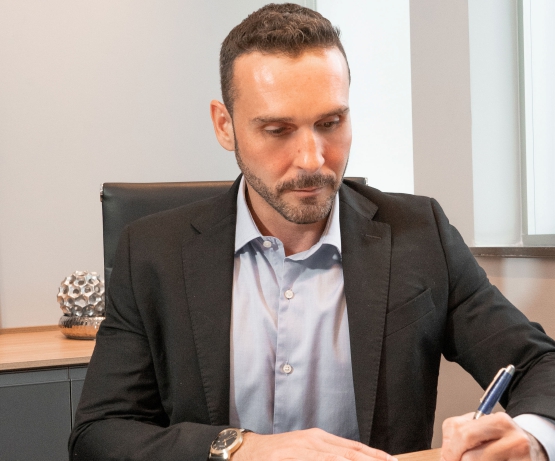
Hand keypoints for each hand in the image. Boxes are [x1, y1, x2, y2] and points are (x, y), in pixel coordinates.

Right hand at [232, 428, 397, 460]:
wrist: (249, 450)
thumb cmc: (279, 453)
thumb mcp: (305, 450)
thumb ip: (326, 454)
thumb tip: (348, 458)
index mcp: (319, 438)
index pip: (353, 447)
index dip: (374, 454)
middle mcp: (313, 440)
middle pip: (349, 452)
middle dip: (371, 460)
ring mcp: (301, 448)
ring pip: (335, 457)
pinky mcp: (289, 456)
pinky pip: (314, 460)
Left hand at [441, 412, 547, 460]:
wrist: (532, 449)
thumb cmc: (499, 438)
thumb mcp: (478, 426)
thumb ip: (456, 433)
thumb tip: (445, 456)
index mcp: (500, 421)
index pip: (463, 434)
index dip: (450, 450)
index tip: (448, 456)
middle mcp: (515, 440)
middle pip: (470, 457)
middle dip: (458, 460)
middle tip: (458, 460)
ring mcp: (522, 459)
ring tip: (480, 459)